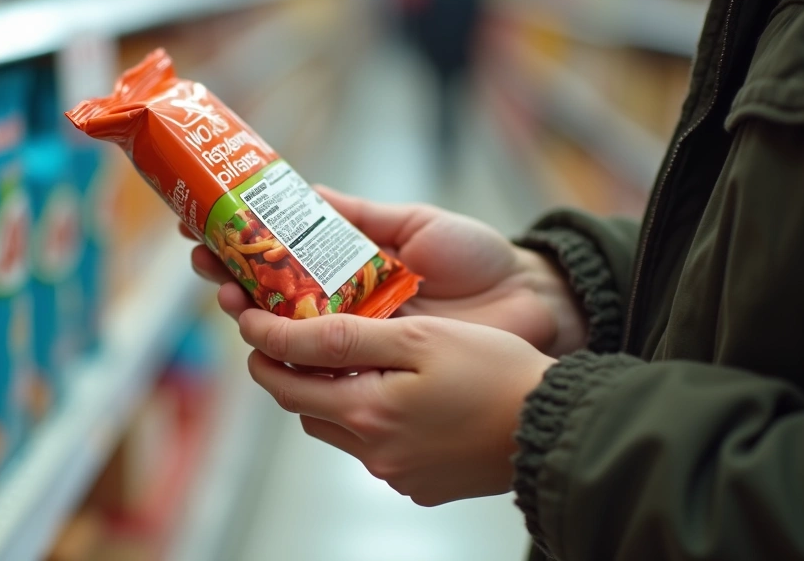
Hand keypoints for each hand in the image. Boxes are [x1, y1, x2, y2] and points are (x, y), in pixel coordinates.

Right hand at [186, 186, 586, 355]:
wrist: (527, 300)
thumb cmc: (477, 257)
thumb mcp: (414, 223)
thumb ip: (360, 215)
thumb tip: (306, 189)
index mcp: (345, 263)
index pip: (278, 251)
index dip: (237, 239)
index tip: (201, 223)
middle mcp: (340, 301)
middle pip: (267, 292)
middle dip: (228, 275)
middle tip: (207, 264)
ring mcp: (354, 337)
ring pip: (285, 331)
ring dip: (249, 314)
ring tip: (229, 296)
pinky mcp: (372, 369)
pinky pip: (324, 366)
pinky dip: (292, 356)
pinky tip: (267, 339)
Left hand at [240, 308, 556, 505]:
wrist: (556, 425)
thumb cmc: (495, 372)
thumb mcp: (419, 338)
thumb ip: (349, 338)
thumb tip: (286, 338)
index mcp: (368, 412)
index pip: (287, 382)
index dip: (263, 345)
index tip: (247, 318)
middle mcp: (373, 452)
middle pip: (305, 409)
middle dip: (288, 372)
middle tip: (281, 335)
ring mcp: (396, 473)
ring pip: (337, 430)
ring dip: (328, 397)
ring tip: (337, 360)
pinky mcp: (420, 485)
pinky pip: (374, 449)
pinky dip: (368, 419)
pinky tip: (390, 393)